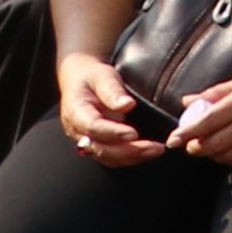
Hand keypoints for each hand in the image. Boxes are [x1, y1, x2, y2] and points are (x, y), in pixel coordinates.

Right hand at [58, 50, 169, 166]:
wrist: (80, 80)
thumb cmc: (92, 76)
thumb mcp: (102, 75)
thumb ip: (112, 90)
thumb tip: (127, 105)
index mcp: (76, 112)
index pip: (92, 127)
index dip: (113, 132)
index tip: (134, 133)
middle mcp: (77, 131)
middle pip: (100, 148)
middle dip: (127, 150)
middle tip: (153, 146)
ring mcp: (85, 140)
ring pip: (106, 157)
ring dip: (131, 157)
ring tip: (155, 150)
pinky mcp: (96, 144)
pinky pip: (111, 157)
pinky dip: (129, 158)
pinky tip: (147, 152)